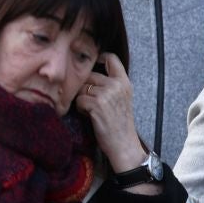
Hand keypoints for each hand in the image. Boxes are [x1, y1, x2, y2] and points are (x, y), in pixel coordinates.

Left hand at [75, 56, 149, 174]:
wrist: (124, 144)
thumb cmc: (120, 124)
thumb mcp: (122, 99)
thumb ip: (111, 84)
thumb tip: (89, 74)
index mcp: (125, 82)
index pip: (111, 59)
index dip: (99, 58)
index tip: (92, 64)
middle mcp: (117, 85)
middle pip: (89, 74)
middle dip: (85, 86)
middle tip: (90, 100)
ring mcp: (107, 94)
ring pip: (82, 87)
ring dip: (81, 98)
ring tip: (91, 110)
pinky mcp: (97, 104)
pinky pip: (79, 99)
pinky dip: (81, 108)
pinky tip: (89, 115)